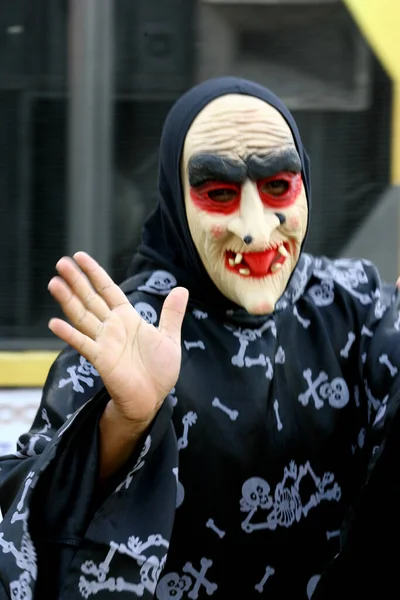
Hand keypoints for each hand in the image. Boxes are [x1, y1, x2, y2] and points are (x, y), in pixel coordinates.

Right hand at [48, 252, 188, 428]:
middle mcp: (112, 326)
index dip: (94, 273)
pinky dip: (68, 334)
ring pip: (82, 316)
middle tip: (61, 263)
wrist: (153, 398)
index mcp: (127, 318)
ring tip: (54, 283)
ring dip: (68, 300)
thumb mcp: (169, 337)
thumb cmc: (160, 370)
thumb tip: (182, 289)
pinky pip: (83, 343)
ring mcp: (104, 341)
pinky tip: (54, 323)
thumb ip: (172, 313)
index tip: (80, 256)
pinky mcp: (101, 359)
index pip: (108, 289)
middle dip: (76, 281)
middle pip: (90, 298)